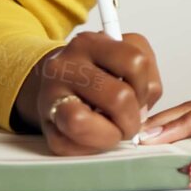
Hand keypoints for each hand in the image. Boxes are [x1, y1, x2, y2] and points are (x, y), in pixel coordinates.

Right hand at [15, 32, 163, 155]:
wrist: (56, 85)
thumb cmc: (96, 76)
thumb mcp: (123, 62)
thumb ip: (145, 80)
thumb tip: (141, 112)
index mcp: (91, 43)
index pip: (135, 61)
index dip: (145, 87)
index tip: (141, 97)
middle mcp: (65, 64)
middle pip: (118, 96)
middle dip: (132, 119)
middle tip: (129, 123)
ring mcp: (50, 93)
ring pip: (80, 121)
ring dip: (109, 135)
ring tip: (112, 131)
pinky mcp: (45, 123)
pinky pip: (68, 144)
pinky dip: (89, 148)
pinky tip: (95, 138)